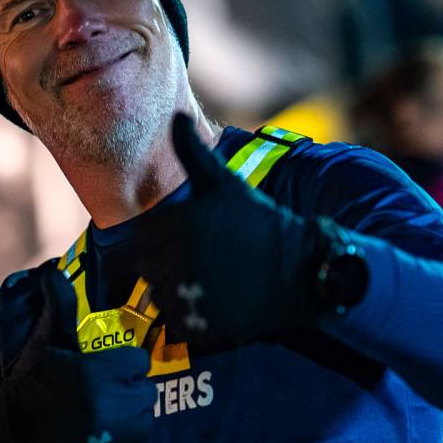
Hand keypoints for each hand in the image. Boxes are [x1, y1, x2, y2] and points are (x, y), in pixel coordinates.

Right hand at [0, 268, 151, 442]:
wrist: (11, 442)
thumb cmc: (30, 386)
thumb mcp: (45, 344)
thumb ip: (59, 307)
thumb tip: (55, 270)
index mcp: (99, 372)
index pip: (137, 361)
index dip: (120, 365)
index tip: (102, 371)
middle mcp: (112, 404)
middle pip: (143, 389)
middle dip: (125, 390)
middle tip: (99, 395)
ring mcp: (116, 436)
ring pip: (143, 418)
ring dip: (127, 417)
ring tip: (99, 417)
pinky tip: (99, 438)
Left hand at [135, 115, 334, 352]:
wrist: (303, 268)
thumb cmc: (260, 222)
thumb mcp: (225, 185)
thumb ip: (192, 153)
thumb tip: (175, 116)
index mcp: (176, 225)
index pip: (138, 243)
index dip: (159, 244)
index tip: (189, 244)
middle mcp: (177, 260)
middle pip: (147, 273)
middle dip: (167, 269)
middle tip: (204, 264)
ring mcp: (190, 296)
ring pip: (160, 300)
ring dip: (177, 295)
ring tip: (213, 283)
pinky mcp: (203, 326)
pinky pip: (177, 327)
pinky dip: (190, 320)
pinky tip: (217, 304)